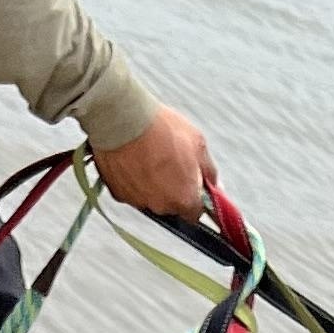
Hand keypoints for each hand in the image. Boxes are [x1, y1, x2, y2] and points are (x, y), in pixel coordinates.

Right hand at [94, 104, 216, 220]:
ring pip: (150, 198)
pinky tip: (132, 158)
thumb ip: (209, 170)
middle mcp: (161, 207)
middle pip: (172, 206)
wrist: (123, 120)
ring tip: (149, 156)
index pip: (195, 213)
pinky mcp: (118, 193)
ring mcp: (138, 202)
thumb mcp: (197, 143)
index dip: (196, 198)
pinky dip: (132, 179)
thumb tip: (216, 185)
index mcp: (184, 199)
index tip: (193, 184)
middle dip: (173, 189)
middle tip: (169, 162)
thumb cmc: (164, 129)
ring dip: (152, 184)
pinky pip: (130, 191)